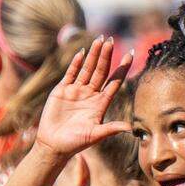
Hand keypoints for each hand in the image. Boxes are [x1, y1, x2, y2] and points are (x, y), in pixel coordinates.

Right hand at [33, 36, 133, 157]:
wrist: (54, 145)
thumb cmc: (75, 143)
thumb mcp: (95, 135)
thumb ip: (111, 129)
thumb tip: (130, 128)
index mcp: (101, 104)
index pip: (114, 82)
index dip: (122, 68)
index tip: (131, 53)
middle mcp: (91, 95)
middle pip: (101, 71)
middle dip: (106, 56)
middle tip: (110, 40)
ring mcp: (76, 91)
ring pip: (87, 69)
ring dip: (93, 55)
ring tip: (99, 40)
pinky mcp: (62, 90)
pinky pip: (71, 73)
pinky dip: (76, 63)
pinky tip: (82, 52)